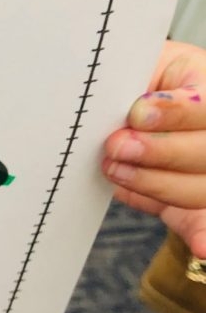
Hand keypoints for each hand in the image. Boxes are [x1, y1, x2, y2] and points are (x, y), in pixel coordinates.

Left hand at [103, 41, 205, 258]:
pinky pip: (205, 221)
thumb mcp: (143, 65)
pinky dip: (203, 236)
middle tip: (116, 146)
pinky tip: (202, 247)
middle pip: (205, 152)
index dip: (175, 113)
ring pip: (197, 188)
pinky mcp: (199, 206)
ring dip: (153, 182)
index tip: (136, 113)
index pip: (205, 108)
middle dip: (158, 151)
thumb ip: (137, 81)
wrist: (140, 105)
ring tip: (115, 168)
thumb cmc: (142, 80)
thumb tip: (130, 109)